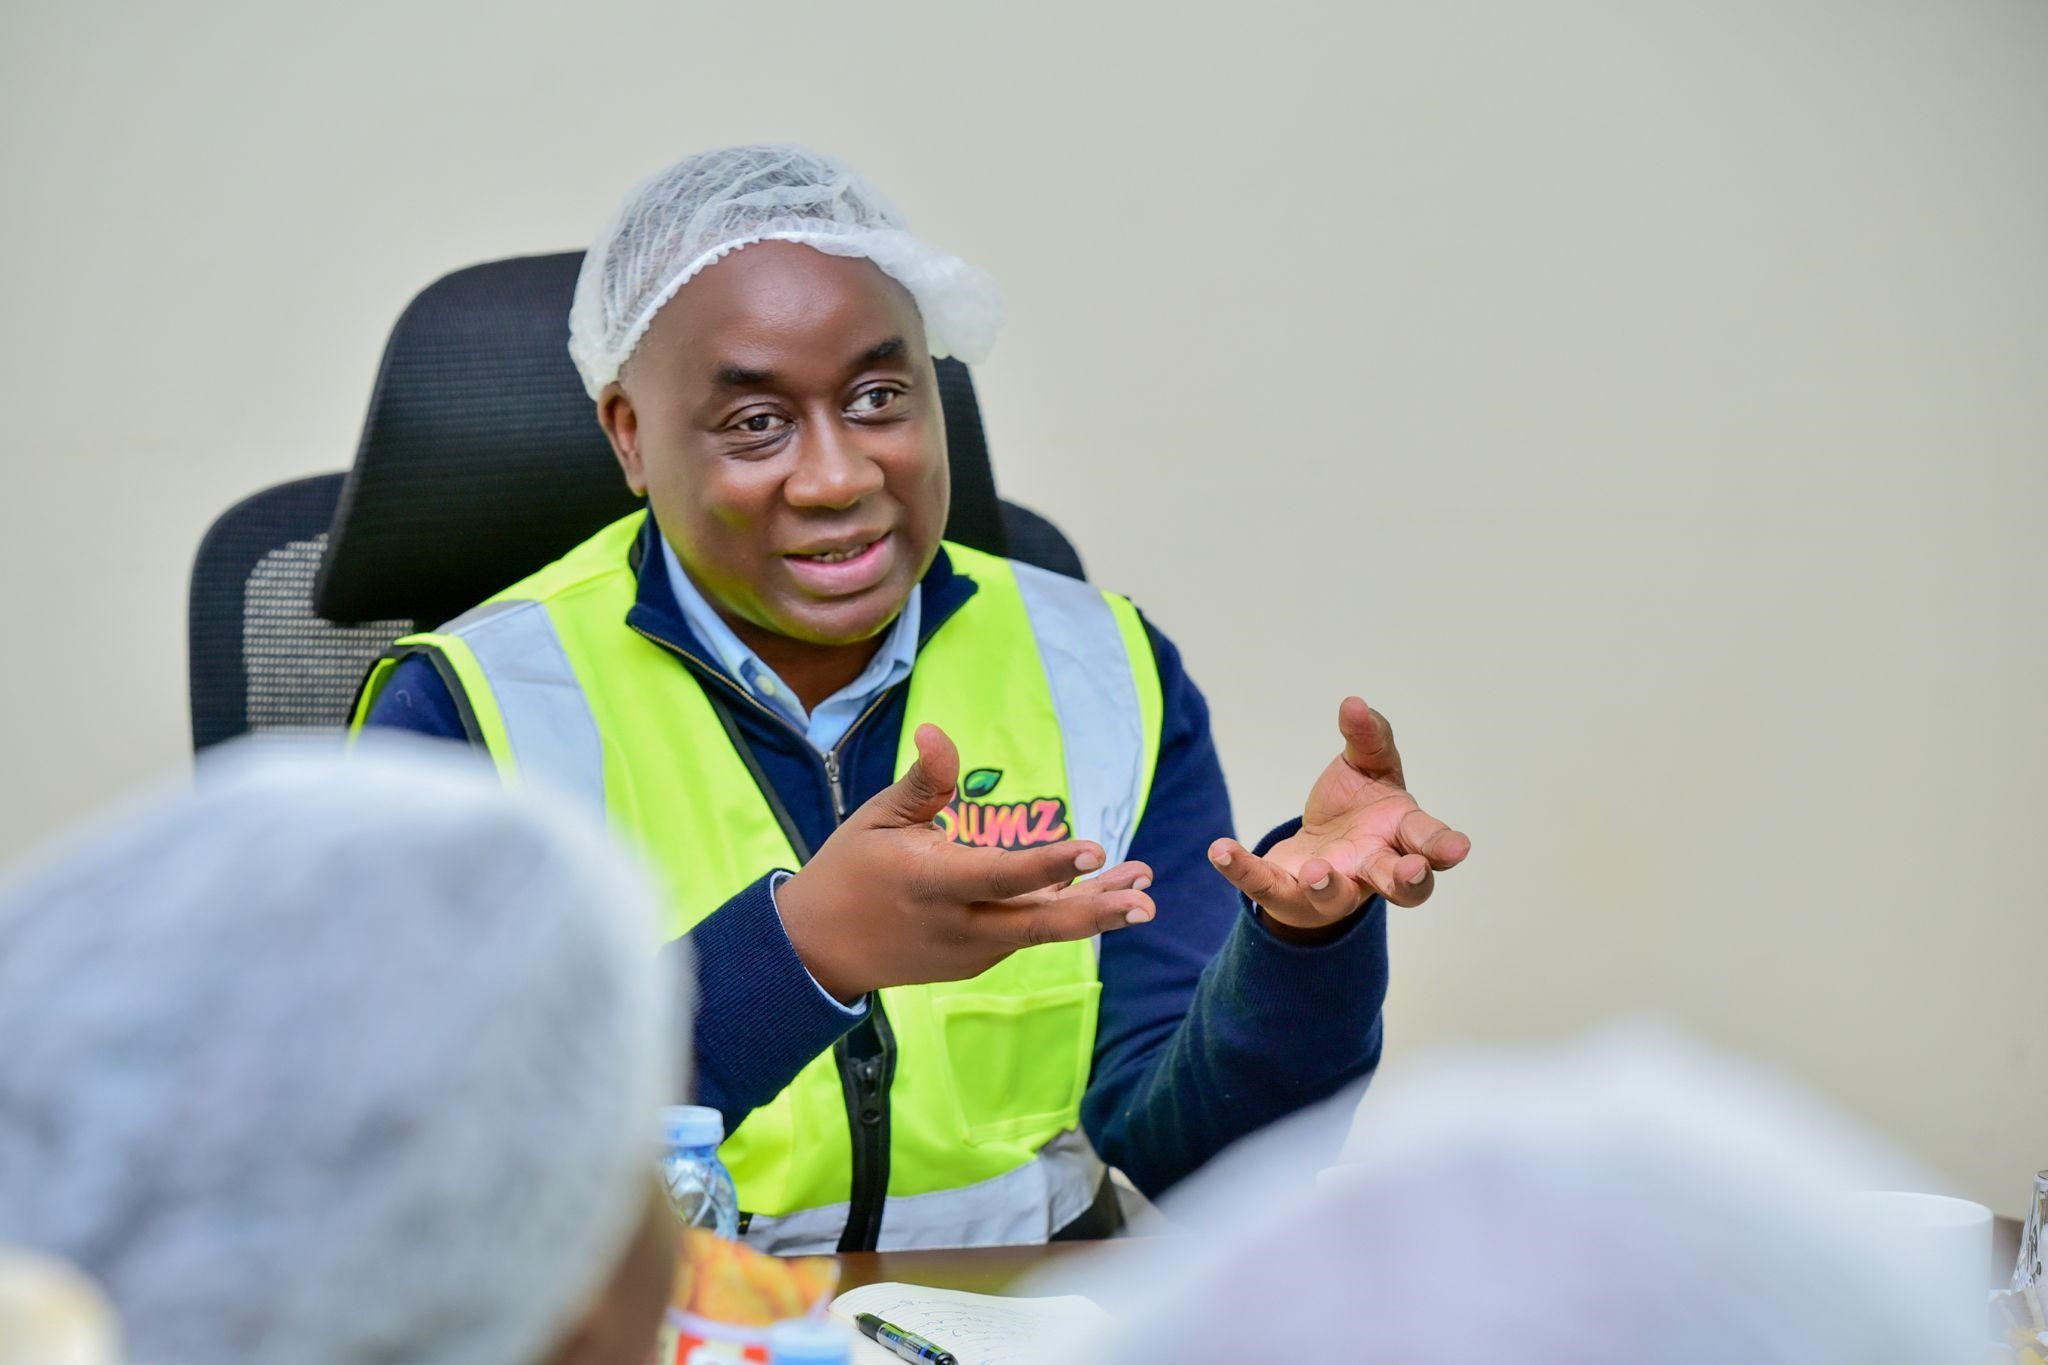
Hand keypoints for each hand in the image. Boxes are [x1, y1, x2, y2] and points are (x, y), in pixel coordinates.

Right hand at [777, 723, 1156, 1000]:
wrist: (820, 948)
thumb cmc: (852, 868)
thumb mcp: (879, 818)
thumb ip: (923, 782)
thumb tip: (939, 731)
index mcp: (932, 886)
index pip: (1000, 877)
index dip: (1048, 866)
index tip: (1094, 848)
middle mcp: (958, 927)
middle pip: (1037, 925)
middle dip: (1096, 913)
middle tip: (1145, 902)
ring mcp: (970, 951)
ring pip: (1041, 932)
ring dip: (1093, 912)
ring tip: (1143, 891)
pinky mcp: (976, 961)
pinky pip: (1024, 934)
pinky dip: (1062, 914)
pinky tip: (1100, 891)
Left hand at [1208, 697, 1468, 931]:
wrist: (1318, 847)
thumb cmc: (1358, 808)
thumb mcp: (1368, 767)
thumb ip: (1368, 737)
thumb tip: (1354, 704)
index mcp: (1400, 833)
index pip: (1427, 841)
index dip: (1443, 847)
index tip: (1458, 848)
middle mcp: (1372, 866)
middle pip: (1400, 883)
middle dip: (1408, 879)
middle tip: (1410, 872)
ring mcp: (1332, 885)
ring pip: (1336, 895)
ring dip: (1328, 885)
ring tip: (1316, 870)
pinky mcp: (1287, 891)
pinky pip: (1265, 885)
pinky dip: (1242, 869)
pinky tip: (1220, 849)